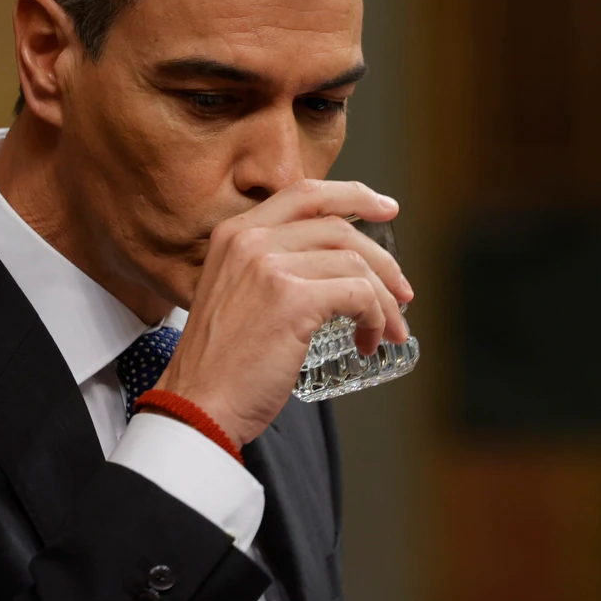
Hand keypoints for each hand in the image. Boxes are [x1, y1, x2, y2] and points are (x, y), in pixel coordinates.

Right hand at [153, 179, 411, 445]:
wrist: (197, 406)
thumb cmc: (222, 364)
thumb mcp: (238, 293)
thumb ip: (273, 267)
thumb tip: (336, 264)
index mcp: (236, 232)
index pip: (306, 194)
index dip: (354, 196)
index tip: (386, 208)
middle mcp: (250, 239)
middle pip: (340, 228)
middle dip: (382, 260)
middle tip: (403, 290)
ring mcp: (270, 266)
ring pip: (356, 265)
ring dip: (385, 299)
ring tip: (389, 329)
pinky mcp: (293, 299)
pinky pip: (359, 294)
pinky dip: (375, 317)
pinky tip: (369, 339)